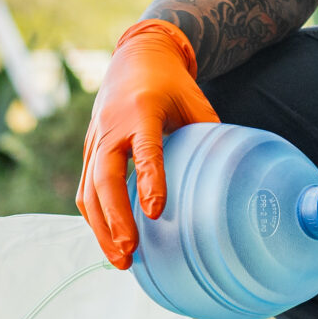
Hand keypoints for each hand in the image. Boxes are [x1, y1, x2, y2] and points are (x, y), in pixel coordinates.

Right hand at [78, 19, 216, 268]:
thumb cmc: (171, 84)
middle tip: (130, 250)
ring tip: (121, 261)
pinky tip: (110, 242)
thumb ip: (209, 136)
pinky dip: (95, 219)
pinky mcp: (89, 151)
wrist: (136, 56)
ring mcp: (95, 140)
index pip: (144, 149)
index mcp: (141, 110)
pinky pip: (86, 190)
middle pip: (104, 177)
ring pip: (88, 190)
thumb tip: (231, 179)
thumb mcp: (195, 101)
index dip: (149, 180)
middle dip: (115, 218)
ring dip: (101, 229)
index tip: (156, 212)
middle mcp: (111, 126)